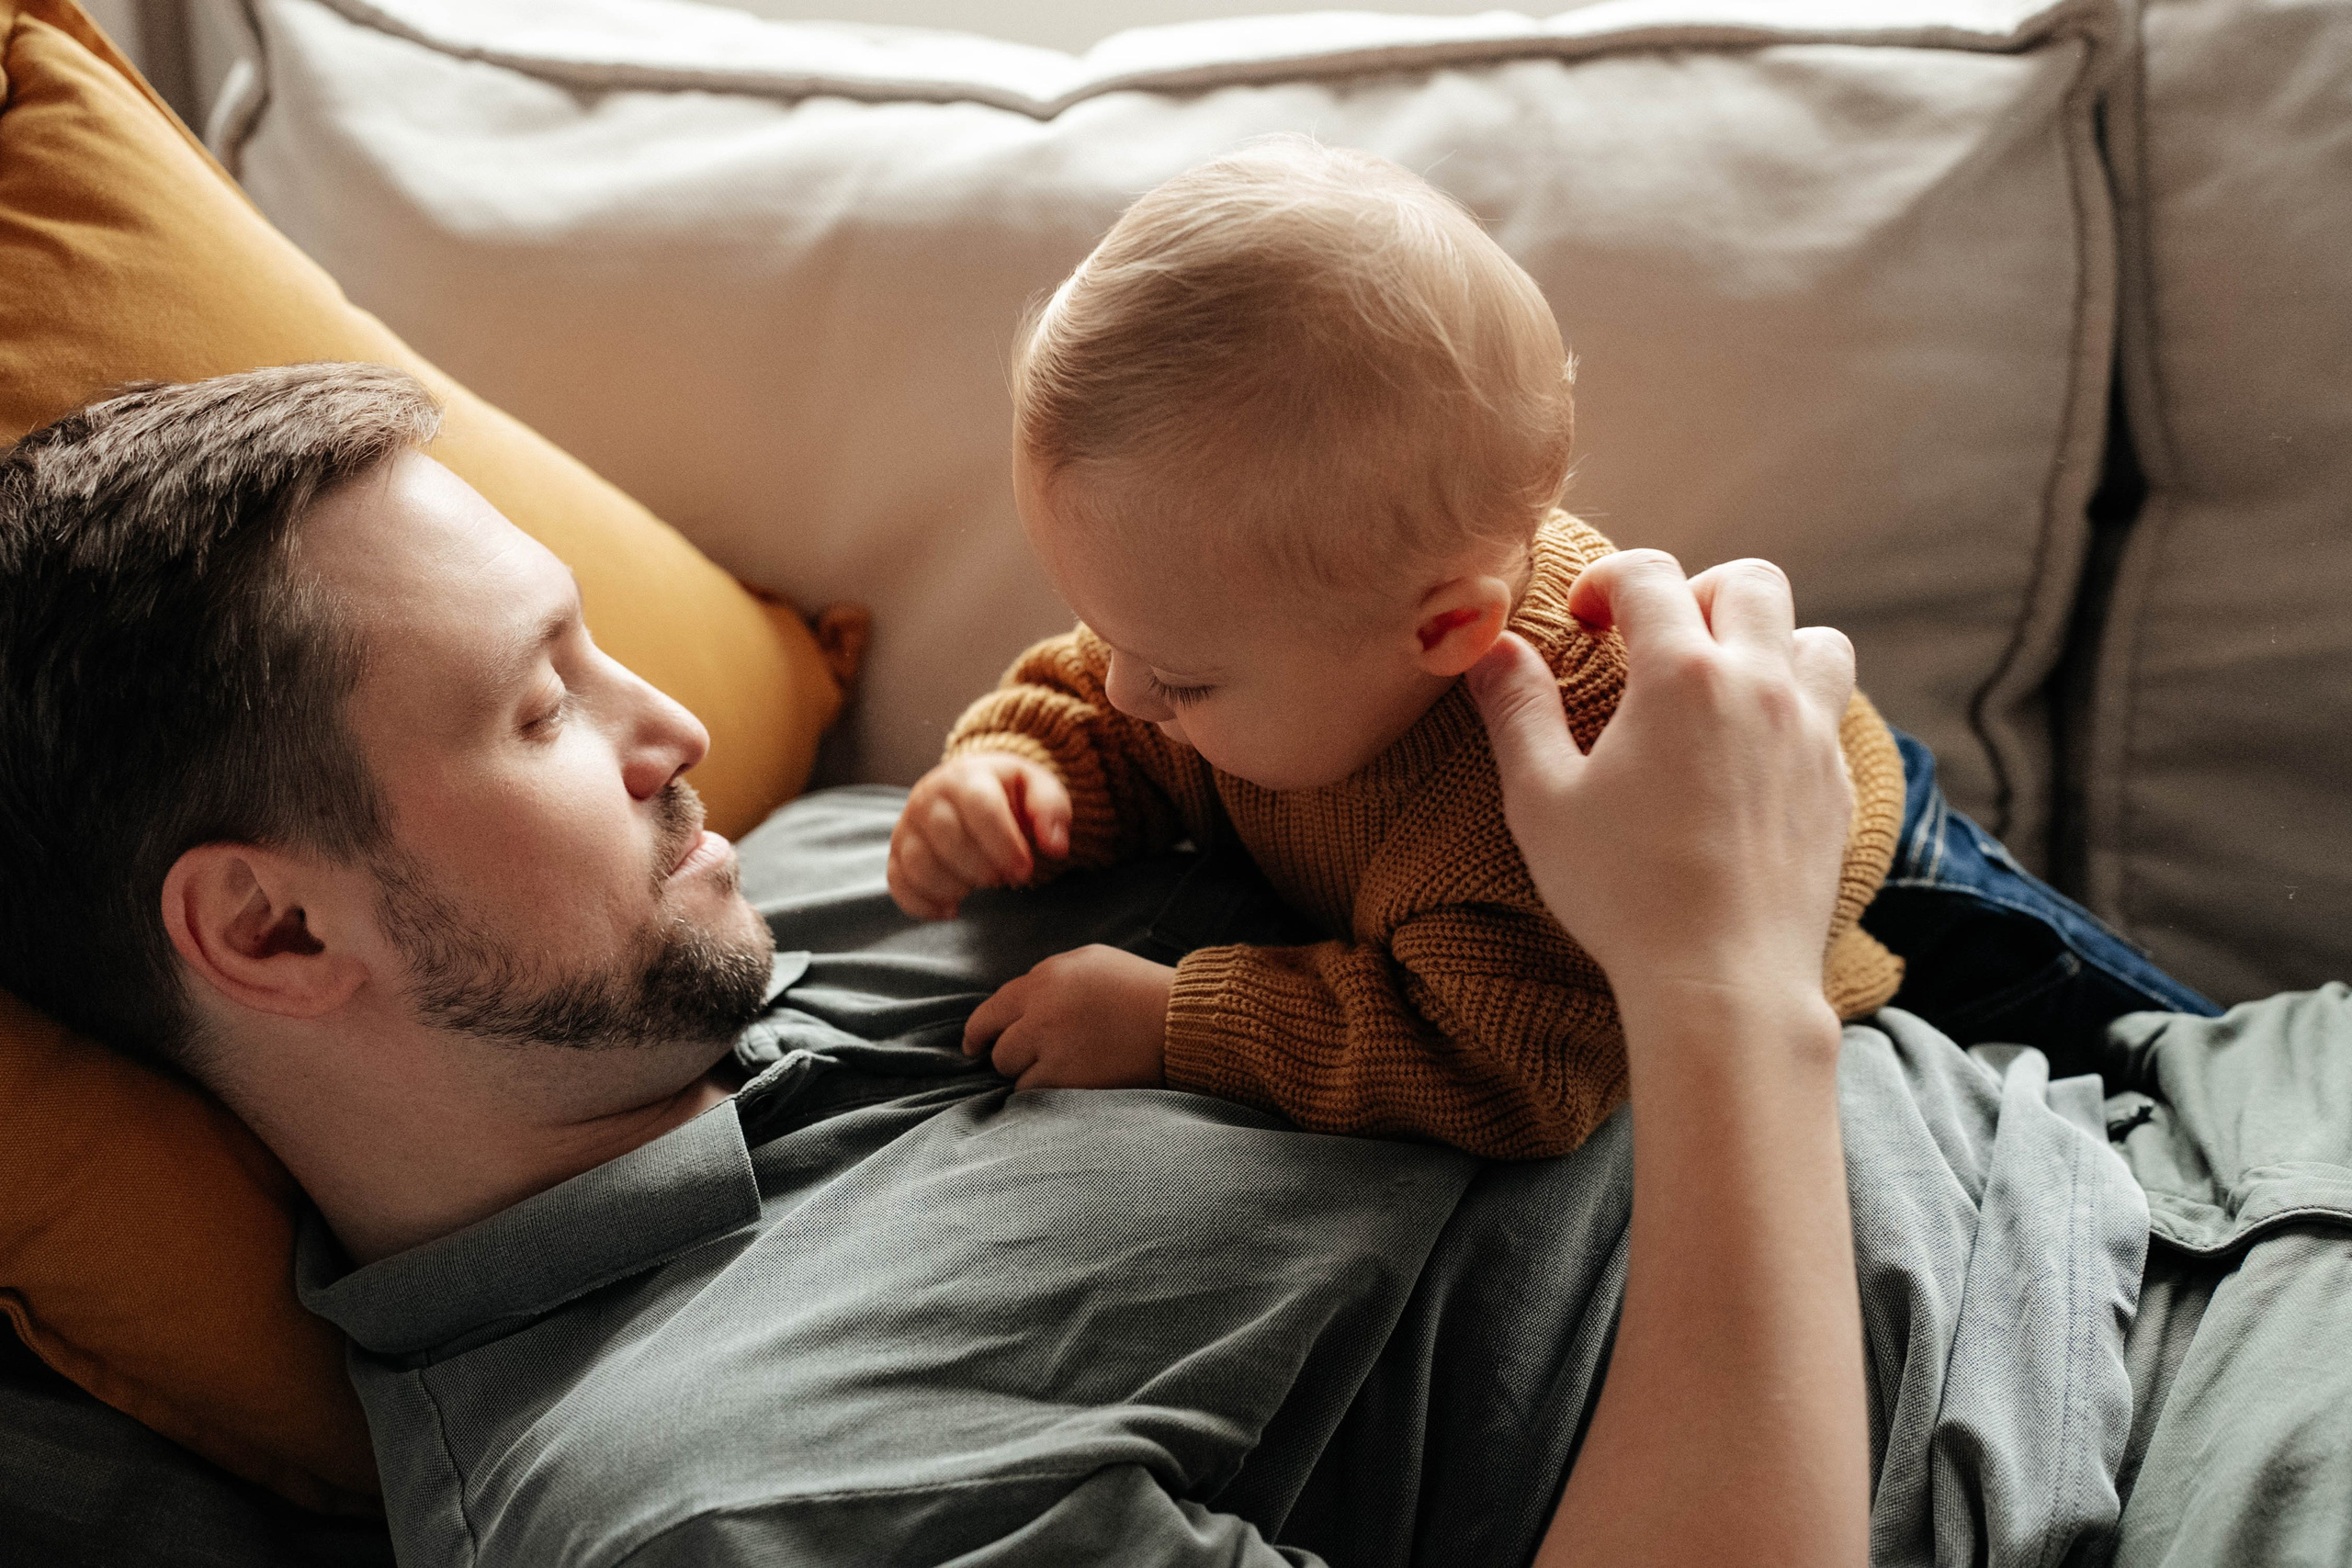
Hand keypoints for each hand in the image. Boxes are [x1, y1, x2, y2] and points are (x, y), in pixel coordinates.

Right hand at [888, 752, 1073, 919]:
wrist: (969, 785)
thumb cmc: (1008, 793)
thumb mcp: (1038, 788)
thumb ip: (1051, 811)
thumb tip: (1055, 847)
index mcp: (966, 776)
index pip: (980, 808)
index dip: (1004, 845)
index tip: (1025, 872)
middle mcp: (928, 796)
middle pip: (947, 837)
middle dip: (982, 868)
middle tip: (1004, 878)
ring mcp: (908, 824)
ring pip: (919, 863)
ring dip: (954, 887)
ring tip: (979, 885)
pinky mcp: (897, 851)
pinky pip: (897, 882)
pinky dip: (922, 904)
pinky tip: (952, 909)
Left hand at [963, 945, 1172, 1090]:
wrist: (1180, 1022)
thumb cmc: (1141, 989)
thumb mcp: (1091, 962)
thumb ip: (1050, 979)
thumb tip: (1021, 1004)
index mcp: (1046, 978)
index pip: (992, 1008)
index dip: (979, 1031)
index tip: (975, 1045)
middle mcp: (1041, 1011)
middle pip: (997, 1044)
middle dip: (1007, 1053)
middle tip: (1023, 1060)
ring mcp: (1051, 1047)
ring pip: (1011, 1070)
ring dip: (1027, 1073)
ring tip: (1060, 1069)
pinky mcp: (1065, 1078)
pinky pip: (1032, 1092)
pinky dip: (1044, 1092)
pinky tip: (1068, 1083)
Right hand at [1467, 551, 1855, 1027]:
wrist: (1724, 982)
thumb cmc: (1623, 893)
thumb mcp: (1543, 800)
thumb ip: (1517, 710)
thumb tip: (1492, 647)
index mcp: (1682, 675)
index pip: (1651, 575)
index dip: (1608, 579)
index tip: (1584, 619)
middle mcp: (1759, 685)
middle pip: (1750, 582)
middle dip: (1697, 593)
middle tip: (1656, 642)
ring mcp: (1811, 733)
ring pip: (1815, 637)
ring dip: (1767, 641)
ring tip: (1722, 685)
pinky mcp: (1838, 785)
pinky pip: (1832, 711)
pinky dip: (1795, 706)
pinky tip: (1751, 753)